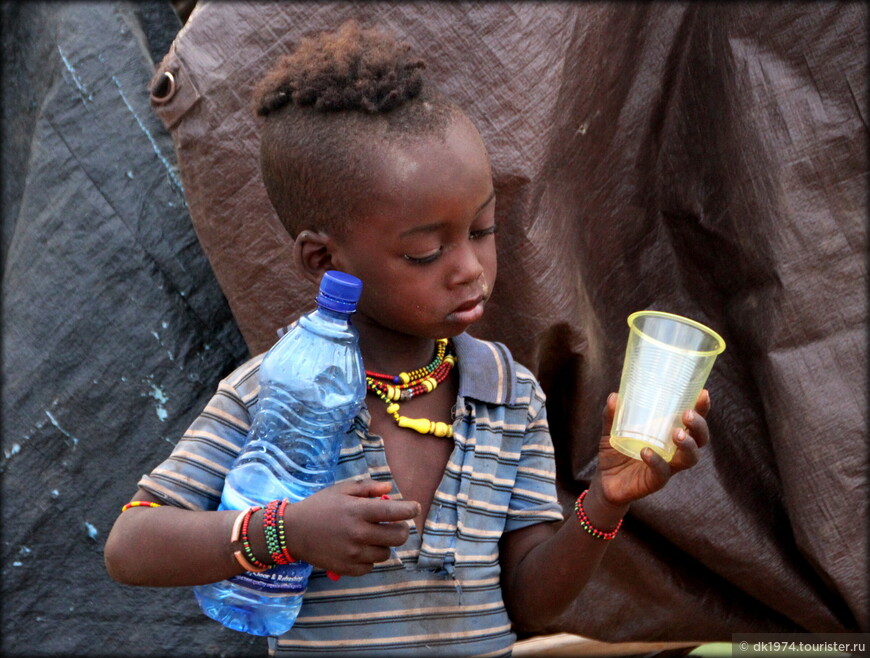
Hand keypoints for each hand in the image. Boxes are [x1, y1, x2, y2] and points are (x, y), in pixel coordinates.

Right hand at [283, 477, 417, 576]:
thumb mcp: (341, 490)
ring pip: (385, 553)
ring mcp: (353, 554)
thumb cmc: (319, 507)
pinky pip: (370, 567)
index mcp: (358, 511)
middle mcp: (358, 533)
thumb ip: (367, 488)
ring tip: (371, 536)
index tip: (415, 507)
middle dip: (401, 529)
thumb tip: (390, 489)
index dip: (409, 510)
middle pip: (398, 537)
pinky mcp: (346, 569)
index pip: (394, 512)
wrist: (292, 532)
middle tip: (394, 525)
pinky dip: (369, 559)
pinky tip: (360, 549)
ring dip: (383, 544)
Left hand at [595, 389, 710, 506]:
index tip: (703, 393)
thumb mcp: (612, 429)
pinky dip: (656, 461)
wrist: (605, 481)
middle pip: (699, 439)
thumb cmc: (616, 451)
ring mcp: (667, 466)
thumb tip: (614, 396)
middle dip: (699, 426)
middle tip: (688, 415)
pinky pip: (662, 473)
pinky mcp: (655, 482)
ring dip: (687, 445)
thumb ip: (612, 414)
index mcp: (669, 433)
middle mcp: (674, 450)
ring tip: (678, 434)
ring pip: (689, 458)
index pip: (691, 420)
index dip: (701, 408)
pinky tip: (646, 452)